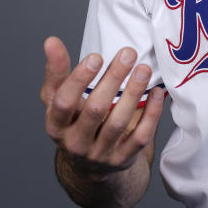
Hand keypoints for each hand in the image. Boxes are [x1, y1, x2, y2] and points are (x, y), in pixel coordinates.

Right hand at [40, 37, 164, 178]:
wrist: (89, 165)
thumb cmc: (73, 121)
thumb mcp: (58, 100)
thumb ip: (56, 71)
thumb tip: (51, 41)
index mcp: (56, 125)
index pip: (64, 102)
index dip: (78, 80)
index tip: (96, 56)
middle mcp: (76, 142)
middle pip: (95, 110)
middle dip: (112, 79)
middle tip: (128, 53)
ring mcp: (100, 153)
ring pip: (118, 123)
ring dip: (133, 93)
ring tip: (143, 68)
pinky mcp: (123, 159)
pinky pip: (140, 137)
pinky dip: (151, 115)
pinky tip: (156, 93)